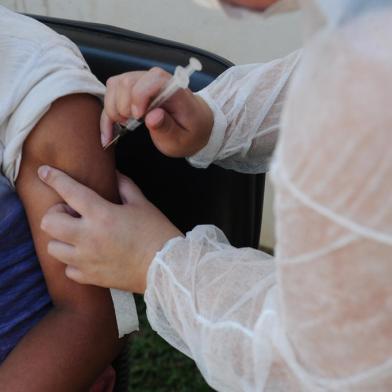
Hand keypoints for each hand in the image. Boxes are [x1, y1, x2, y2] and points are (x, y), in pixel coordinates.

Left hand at [38, 166, 182, 292]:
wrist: (166, 268)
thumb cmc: (157, 232)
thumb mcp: (142, 204)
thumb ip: (125, 186)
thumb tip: (113, 174)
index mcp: (102, 215)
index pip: (69, 191)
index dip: (53, 177)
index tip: (44, 172)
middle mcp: (88, 237)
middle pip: (48, 223)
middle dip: (56, 213)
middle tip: (72, 214)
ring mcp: (86, 260)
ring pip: (52, 248)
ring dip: (61, 238)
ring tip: (77, 236)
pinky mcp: (91, 278)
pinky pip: (68, 269)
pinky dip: (73, 261)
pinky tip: (87, 255)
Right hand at [101, 67, 213, 156]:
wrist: (194, 125)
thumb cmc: (190, 132)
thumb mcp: (183, 139)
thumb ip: (168, 129)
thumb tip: (152, 117)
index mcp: (175, 90)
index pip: (154, 78)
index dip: (140, 95)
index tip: (138, 117)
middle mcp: (157, 80)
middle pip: (128, 81)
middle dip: (123, 106)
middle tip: (131, 124)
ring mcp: (142, 82)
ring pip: (115, 84)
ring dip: (113, 108)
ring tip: (126, 124)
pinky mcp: (132, 88)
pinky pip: (111, 92)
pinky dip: (107, 114)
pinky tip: (108, 133)